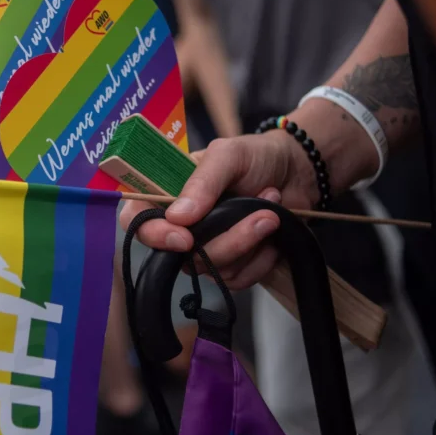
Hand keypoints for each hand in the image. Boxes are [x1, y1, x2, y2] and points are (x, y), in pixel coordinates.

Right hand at [119, 132, 317, 289]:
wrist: (299, 172)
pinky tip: (273, 233)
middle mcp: (181, 224)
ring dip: (250, 243)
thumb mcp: (229, 155)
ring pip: (212, 269)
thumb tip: (178, 217)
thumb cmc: (257, 156)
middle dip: (226, 240)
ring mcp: (205, 247)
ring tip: (271, 212)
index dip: (152, 234)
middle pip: (180, 254)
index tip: (184, 238)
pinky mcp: (231, 265)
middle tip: (260, 214)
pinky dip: (261, 260)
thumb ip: (203, 181)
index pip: (136, 220)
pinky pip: (236, 280)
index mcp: (167, 193)